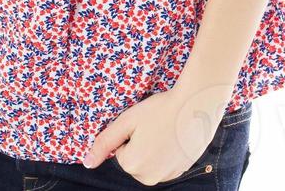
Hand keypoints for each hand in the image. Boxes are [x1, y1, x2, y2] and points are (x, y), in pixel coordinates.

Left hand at [81, 89, 220, 185]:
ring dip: (153, 149)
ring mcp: (167, 177)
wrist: (196, 106)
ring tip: (165, 130)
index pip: (120, 151)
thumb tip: (87, 163)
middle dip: (139, 144)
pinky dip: (167, 153)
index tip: (142, 123)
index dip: (129, 135)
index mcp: (132, 165)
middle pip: (134, 160)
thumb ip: (104, 143)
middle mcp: (149, 178)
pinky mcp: (182, 172)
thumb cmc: (159, 109)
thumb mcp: (127, 121)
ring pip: (149, 162)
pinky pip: (164, 164)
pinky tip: (175, 137)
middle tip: (154, 125)